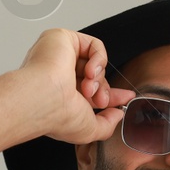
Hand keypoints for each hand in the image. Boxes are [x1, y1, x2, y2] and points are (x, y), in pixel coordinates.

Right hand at [14, 29, 135, 144]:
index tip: (125, 98)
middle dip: (103, 89)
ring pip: (94, 62)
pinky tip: (91, 71)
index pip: (89, 91)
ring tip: (90, 89)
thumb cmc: (56, 115)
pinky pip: (93, 45)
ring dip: (99, 77)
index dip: (110, 94)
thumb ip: (107, 125)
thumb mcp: (89, 130)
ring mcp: (57, 57)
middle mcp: (56, 76)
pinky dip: (99, 59)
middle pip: (94, 76)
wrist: (44, 99)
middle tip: (101, 100)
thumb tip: (118, 114)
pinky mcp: (61, 39)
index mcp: (59, 95)